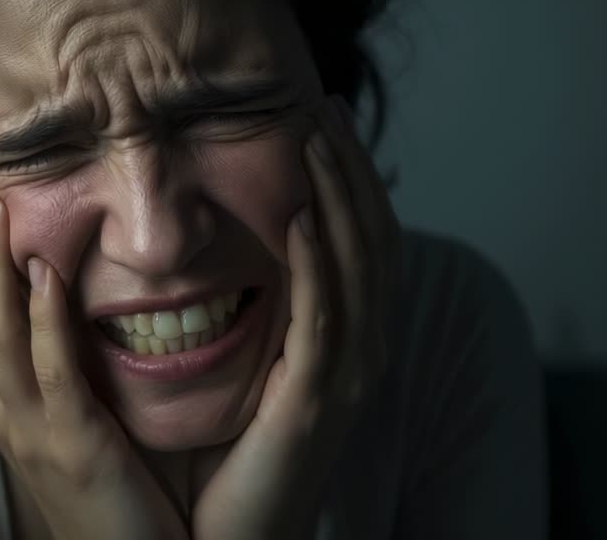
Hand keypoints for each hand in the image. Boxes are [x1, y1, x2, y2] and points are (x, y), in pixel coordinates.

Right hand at [0, 169, 188, 539]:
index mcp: (8, 398)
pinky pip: (51, 373)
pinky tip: (43, 275)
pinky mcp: (71, 445)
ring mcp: (30, 428)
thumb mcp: (80, 416)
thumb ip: (69, 364)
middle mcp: (5, 408)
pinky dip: (42, 321)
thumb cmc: (114, 489)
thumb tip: (68, 301)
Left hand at [190, 96, 400, 538]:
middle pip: (374, 239)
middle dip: (351, 170)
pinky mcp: (317, 398)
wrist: (233, 536)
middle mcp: (365, 350)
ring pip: (358, 266)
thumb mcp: (263, 362)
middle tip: (322, 109)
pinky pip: (324, 317)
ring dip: (339, 197)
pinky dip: (319, 263)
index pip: (366, 238)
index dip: (353, 177)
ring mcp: (348, 375)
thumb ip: (271, 306)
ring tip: (314, 140)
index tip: (322, 120)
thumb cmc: (240, 452)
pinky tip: (301, 215)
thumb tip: (257, 239)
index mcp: (353, 338)